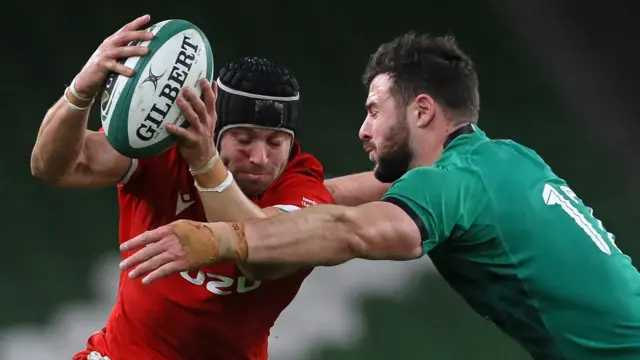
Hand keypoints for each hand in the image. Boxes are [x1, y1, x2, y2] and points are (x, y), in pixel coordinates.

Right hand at [73, 14, 154, 98]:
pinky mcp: (102, 65)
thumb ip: (126, 50)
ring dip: (135, 50)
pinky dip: (123, 69)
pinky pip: (114, 66)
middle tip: (152, 35)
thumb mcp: (115, 56)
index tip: (147, 17)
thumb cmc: (104, 68)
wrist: (86, 79)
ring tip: (147, 51)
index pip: (125, 29)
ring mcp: (105, 54)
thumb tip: (146, 49)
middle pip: (125, 36)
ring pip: (122, 50)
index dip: (136, 23)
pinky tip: (132, 72)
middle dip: (139, 34)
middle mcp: (109, 45)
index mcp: (113, 41)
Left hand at [119, 220, 244, 283]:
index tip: (123, 248)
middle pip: (146, 251)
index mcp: (169, 229)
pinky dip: (153, 276)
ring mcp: (175, 253)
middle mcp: (169, 241)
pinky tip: (145, 281)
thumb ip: (169, 232)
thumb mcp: (183, 225)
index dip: (133, 243)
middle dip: (133, 259)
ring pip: (153, 262)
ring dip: (140, 269)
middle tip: (122, 266)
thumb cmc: (202, 231)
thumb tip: (156, 239)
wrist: (219, 240)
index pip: (146, 237)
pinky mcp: (182, 264)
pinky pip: (164, 271)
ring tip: (131, 275)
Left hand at [166, 79, 217, 170]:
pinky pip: (182, 134)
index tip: (203, 79)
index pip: (211, 100)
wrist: (205, 157)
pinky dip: (174, 129)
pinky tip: (167, 125)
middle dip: (194, 98)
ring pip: (193, 118)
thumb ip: (210, 102)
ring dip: (186, 109)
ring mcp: (200, 131)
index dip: (208, 90)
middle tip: (185, 88)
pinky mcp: (192, 140)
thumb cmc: (204, 133)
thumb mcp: (210, 118)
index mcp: (211, 115)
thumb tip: (214, 82)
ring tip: (178, 100)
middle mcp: (206, 122)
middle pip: (202, 107)